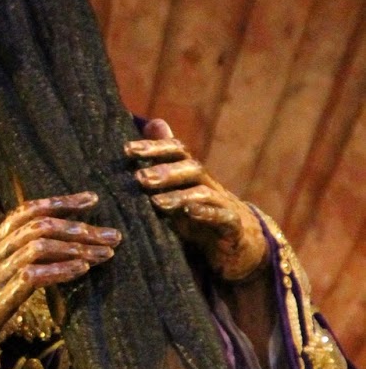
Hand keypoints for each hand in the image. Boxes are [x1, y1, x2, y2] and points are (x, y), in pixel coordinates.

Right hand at [0, 192, 120, 366]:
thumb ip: (3, 263)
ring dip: (77, 247)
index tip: (91, 199)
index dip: (60, 201)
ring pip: (40, 245)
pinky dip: (60, 271)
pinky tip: (82, 271)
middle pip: (41, 225)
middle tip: (113, 234)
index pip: (27, 211)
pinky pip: (32, 276)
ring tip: (106, 254)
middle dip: (80, 227)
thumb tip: (32, 259)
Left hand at [125, 118, 266, 282]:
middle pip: (191, 167)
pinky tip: (189, 211)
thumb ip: (163, 164)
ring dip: (179, 195)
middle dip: (164, 171)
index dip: (154, 147)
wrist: (241, 245)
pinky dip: (206, 212)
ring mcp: (223, 204)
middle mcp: (208, 184)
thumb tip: (151, 124)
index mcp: (192, 175)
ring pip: (203, 192)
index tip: (127, 149)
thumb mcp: (179, 193)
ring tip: (156, 202)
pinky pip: (223, 216)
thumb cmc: (202, 217)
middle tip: (139, 178)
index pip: (176, 151)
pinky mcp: (233, 226)